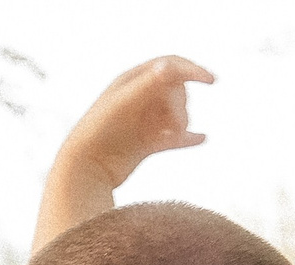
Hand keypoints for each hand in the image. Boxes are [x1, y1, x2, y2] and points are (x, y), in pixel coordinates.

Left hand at [60, 55, 212, 190]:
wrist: (82, 170)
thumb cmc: (98, 132)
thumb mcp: (123, 104)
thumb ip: (148, 85)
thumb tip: (170, 66)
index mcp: (131, 82)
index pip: (169, 66)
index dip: (191, 70)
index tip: (211, 81)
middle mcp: (138, 100)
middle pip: (175, 92)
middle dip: (180, 105)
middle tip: (175, 124)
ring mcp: (142, 123)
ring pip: (176, 115)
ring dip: (180, 123)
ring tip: (172, 135)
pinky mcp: (145, 145)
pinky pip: (173, 139)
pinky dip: (186, 139)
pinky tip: (200, 139)